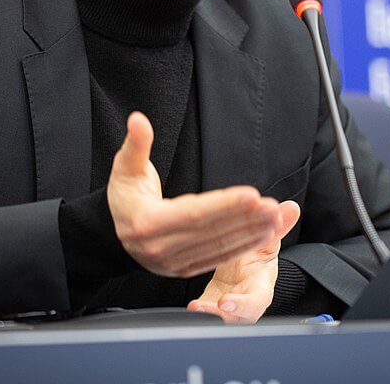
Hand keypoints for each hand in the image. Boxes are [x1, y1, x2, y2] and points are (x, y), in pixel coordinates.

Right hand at [107, 112, 281, 277]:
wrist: (116, 232)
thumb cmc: (125, 196)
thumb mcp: (125, 168)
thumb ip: (135, 144)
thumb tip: (137, 119)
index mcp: (147, 223)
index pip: (192, 213)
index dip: (223, 204)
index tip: (251, 193)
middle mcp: (161, 248)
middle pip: (210, 231)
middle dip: (244, 218)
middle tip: (272, 206)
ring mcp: (173, 263)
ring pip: (218, 246)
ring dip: (250, 233)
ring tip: (274, 218)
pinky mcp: (185, 269)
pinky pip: (219, 257)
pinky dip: (243, 246)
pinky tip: (263, 235)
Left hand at [187, 200, 300, 323]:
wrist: (246, 264)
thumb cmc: (259, 254)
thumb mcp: (267, 240)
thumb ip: (277, 227)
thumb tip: (292, 208)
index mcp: (261, 288)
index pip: (256, 302)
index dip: (242, 304)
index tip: (225, 301)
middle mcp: (246, 303)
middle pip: (237, 319)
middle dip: (219, 316)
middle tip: (200, 308)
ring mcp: (230, 308)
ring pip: (220, 319)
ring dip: (207, 315)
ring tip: (193, 307)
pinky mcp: (213, 305)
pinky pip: (206, 314)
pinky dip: (199, 311)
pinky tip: (191, 306)